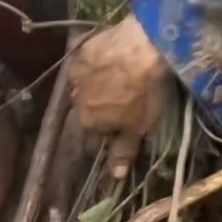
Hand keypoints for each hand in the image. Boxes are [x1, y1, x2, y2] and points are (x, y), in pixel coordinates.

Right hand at [67, 15, 172, 178]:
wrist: (147, 46)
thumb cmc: (146, 92)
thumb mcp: (140, 126)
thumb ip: (124, 150)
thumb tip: (114, 175)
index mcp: (87, 121)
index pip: (92, 135)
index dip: (107, 132)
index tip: (122, 125)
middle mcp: (74, 99)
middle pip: (86, 109)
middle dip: (98, 107)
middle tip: (121, 97)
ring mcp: (75, 72)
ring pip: (83, 85)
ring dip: (93, 84)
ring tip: (116, 75)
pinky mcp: (80, 49)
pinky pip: (84, 60)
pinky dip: (93, 61)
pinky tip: (109, 56)